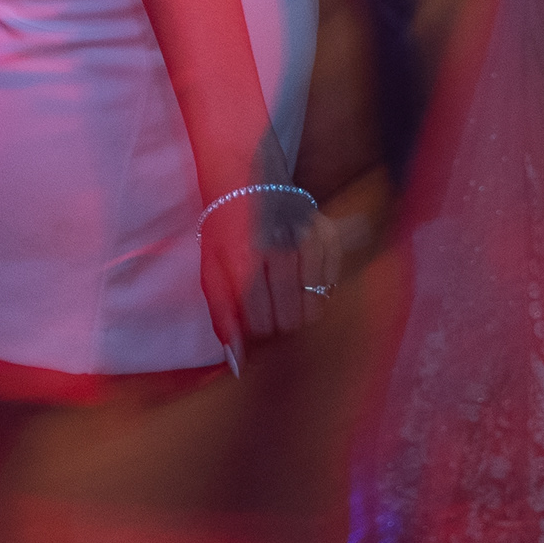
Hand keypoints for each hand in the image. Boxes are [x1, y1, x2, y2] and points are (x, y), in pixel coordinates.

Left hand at [198, 177, 341, 361]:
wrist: (246, 178)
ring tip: (283, 301)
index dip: (258, 336)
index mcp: (246, 256)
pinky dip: (318, 291)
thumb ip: (223, 316)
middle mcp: (281, 245)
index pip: (262, 323)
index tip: (254, 331)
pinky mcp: (329, 233)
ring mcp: (309, 238)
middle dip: (279, 328)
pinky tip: (300, 280)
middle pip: (292, 320)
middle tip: (270, 319)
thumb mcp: (211, 270)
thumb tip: (239, 364)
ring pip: (316, 306)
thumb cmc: (224, 231)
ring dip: (300, 312)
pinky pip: (332, 285)